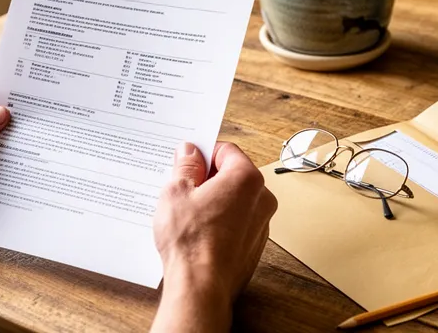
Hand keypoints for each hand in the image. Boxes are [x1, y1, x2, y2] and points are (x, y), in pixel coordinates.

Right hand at [150, 142, 277, 332]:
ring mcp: (260, 224)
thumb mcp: (176, 192)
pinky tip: (198, 233)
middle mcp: (261, 199)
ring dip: (214, 201)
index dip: (203, 154)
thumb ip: (186, 166)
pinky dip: (219, 222)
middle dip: (208, 178)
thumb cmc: (190, 241)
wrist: (200, 286)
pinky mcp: (253, 245)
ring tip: (187, 214)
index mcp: (246, 179)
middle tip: (182, 189)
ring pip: (234, 200)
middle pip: (233, 175)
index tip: (187, 162)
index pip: (226, 150)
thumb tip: (189, 153)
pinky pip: (236, 222)